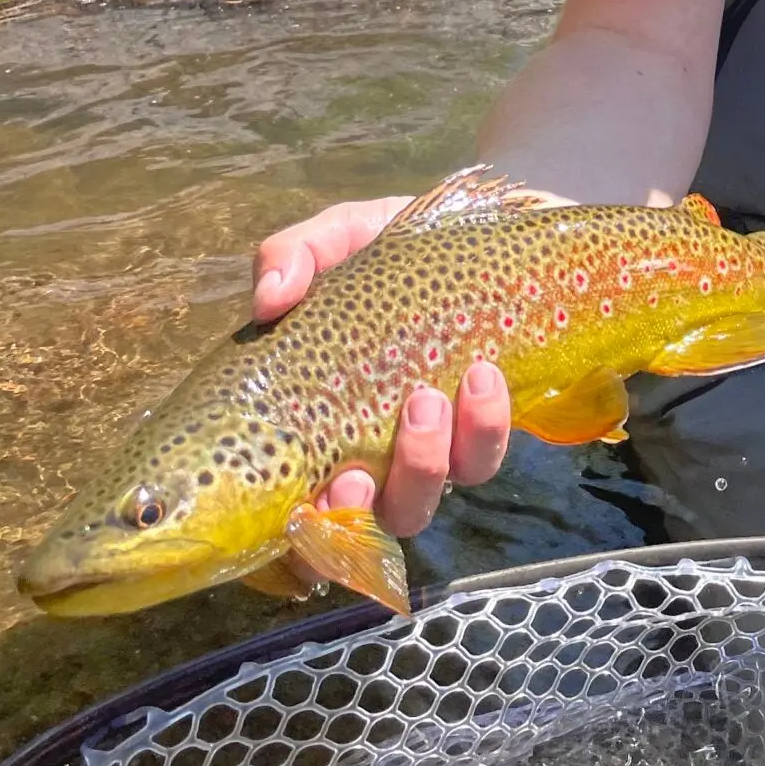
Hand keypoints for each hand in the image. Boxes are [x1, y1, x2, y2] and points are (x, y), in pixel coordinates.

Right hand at [252, 196, 510, 537]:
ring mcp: (428, 449)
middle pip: (355, 523)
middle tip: (357, 477)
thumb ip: (295, 255)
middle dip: (357, 513)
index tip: (301, 504)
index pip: (295, 503)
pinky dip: (483, 424)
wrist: (495, 237)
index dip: (296, 529)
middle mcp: (368, 451)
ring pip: (421, 499)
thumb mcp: (343, 236)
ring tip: (427, 401)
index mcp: (317, 418)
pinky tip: (483, 377)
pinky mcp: (484, 434)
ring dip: (422, 463)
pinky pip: (483, 458)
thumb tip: (269, 300)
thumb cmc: (400, 252)